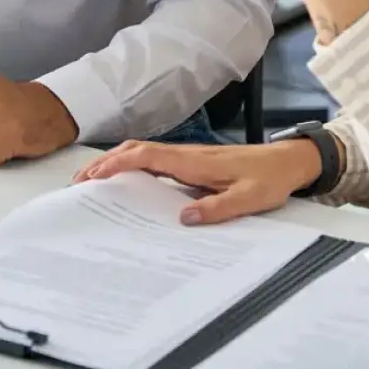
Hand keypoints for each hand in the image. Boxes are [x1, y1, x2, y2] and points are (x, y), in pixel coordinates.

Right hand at [72, 139, 322, 224]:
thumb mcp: (249, 198)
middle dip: (107, 163)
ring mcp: (189, 158)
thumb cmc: (269, 178)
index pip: (147, 156)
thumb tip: (182, 218)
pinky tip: (128, 183)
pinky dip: (133, 167)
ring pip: (144, 154)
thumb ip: (218, 208)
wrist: (287, 161)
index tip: (95, 177)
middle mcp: (187, 155)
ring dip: (117, 164)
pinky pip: (156, 161)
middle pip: (137, 151)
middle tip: (81, 182)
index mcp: (194, 161)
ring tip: (94, 182)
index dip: (119, 164)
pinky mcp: (193, 163)